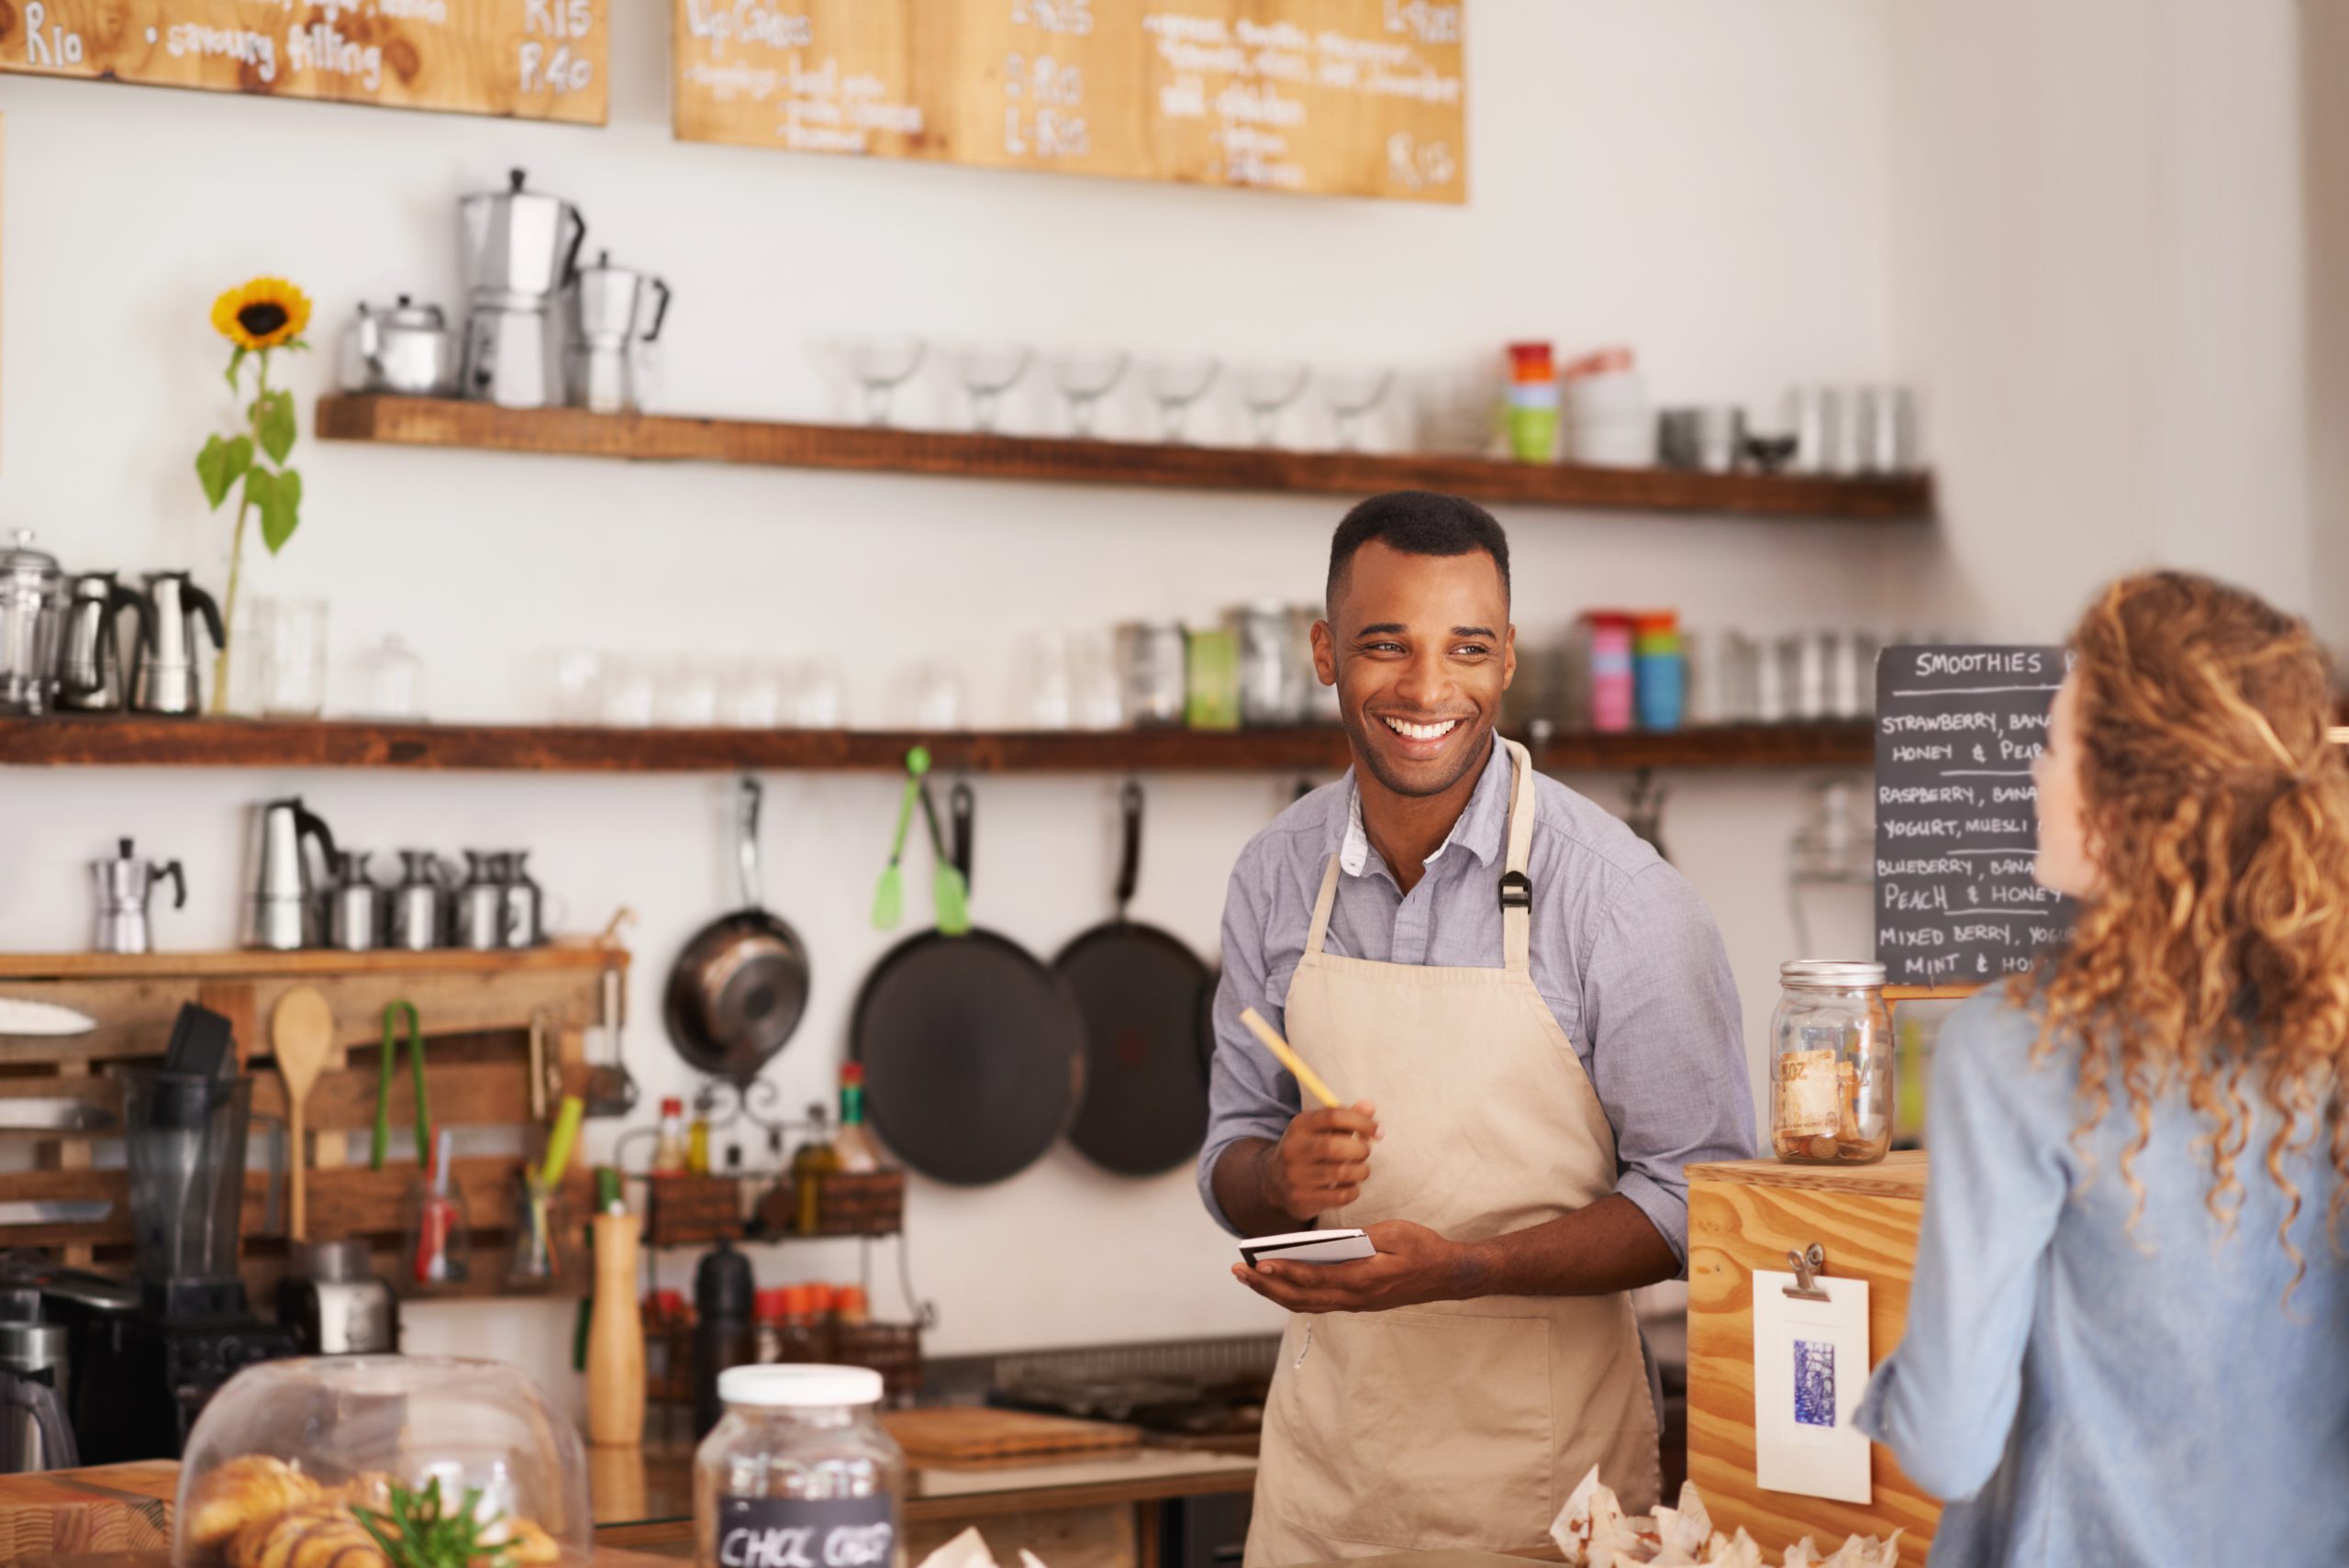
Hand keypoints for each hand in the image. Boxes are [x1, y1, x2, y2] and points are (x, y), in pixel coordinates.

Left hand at [1230, 1220, 1477, 1312]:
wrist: (1447, 1276)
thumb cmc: (1423, 1248)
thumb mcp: (1395, 1233)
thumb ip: (1362, 1237)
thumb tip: (1330, 1239)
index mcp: (1365, 1278)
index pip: (1316, 1278)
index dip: (1286, 1272)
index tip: (1260, 1263)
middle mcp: (1356, 1298)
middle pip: (1302, 1297)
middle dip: (1267, 1286)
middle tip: (1239, 1272)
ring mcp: (1355, 1304)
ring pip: (1306, 1304)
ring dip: (1275, 1293)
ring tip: (1248, 1277)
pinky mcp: (1355, 1303)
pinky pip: (1317, 1302)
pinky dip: (1292, 1295)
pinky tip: (1275, 1283)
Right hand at [1256, 1100, 1379, 1220]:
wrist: (1274, 1181)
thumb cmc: (1308, 1150)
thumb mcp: (1321, 1129)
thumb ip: (1346, 1117)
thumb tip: (1369, 1107)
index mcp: (1299, 1126)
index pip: (1333, 1116)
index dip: (1361, 1121)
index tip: (1376, 1130)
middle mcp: (1294, 1149)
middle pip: (1335, 1146)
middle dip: (1361, 1149)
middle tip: (1365, 1152)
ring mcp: (1296, 1176)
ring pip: (1342, 1173)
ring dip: (1361, 1171)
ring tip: (1360, 1169)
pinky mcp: (1303, 1199)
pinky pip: (1340, 1196)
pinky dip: (1353, 1190)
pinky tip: (1350, 1186)